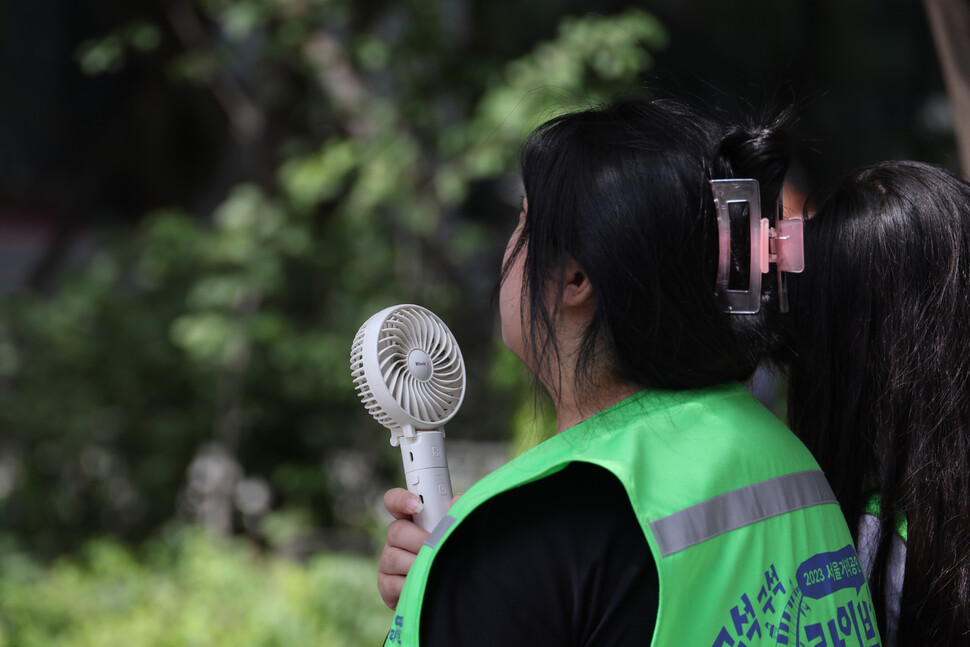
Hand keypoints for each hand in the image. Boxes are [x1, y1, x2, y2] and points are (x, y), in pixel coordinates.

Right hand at [377, 488, 462, 608]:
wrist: (443, 592)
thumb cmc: (447, 556)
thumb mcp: (451, 534)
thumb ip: (453, 516)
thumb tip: (458, 501)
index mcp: (409, 521)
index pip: (394, 501)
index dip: (401, 499)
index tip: (417, 505)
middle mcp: (394, 539)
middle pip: (396, 530)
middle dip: (421, 540)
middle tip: (439, 547)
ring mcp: (387, 561)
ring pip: (394, 558)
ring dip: (419, 564)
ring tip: (436, 568)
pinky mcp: (385, 584)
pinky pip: (394, 583)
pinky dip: (413, 585)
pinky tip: (427, 585)